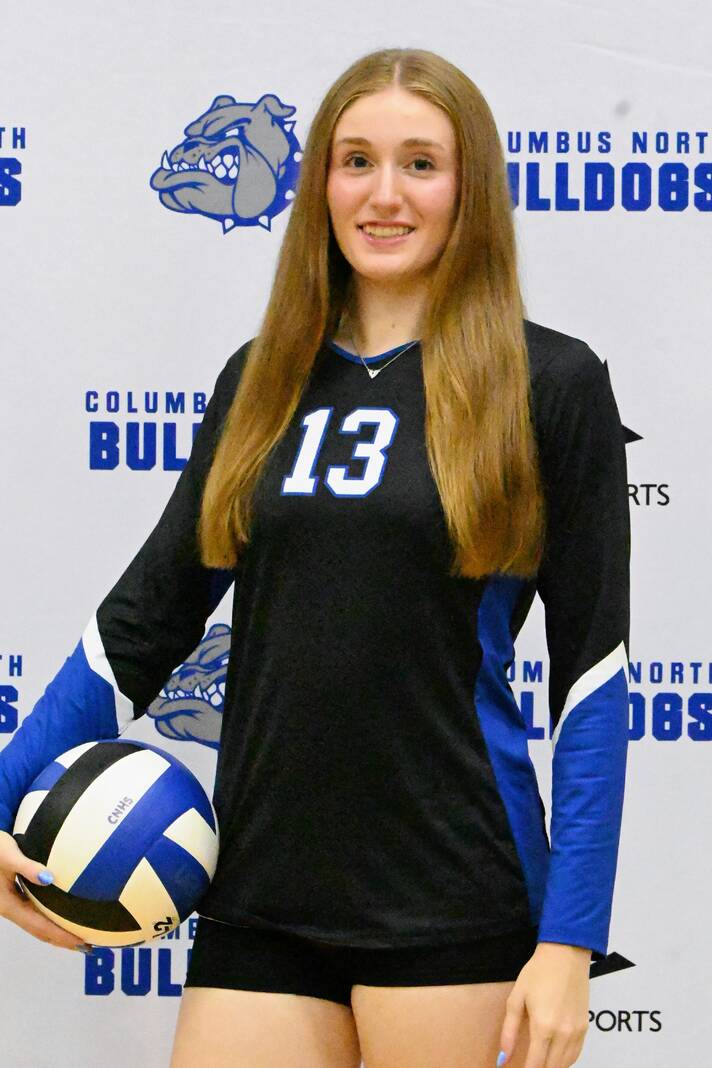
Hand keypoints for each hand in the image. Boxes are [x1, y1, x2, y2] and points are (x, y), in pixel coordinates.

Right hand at [0, 830, 90, 952]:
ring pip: (35, 923)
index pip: (39, 926)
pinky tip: (59, 914)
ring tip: (76, 934)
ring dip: (55, 930)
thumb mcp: (8, 854)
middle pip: (38, 930)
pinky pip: (33, 912)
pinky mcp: (12, 896)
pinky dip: (48, 918)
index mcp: (8, 905)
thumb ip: (27, 867)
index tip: (80, 942)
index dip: (60, 936)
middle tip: (86, 946)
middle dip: (61, 940)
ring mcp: (10, 904)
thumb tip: (48, 878)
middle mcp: (9, 908)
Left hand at [498, 941, 590, 1067]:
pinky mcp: (585, 1027)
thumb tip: (502, 1058)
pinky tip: (554, 1057)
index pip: (535, 1065)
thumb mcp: (517, 998)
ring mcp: (577, 1032)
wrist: (565, 955)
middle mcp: (563, 1034)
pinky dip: (565, 1061)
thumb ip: (509, 1031)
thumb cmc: (537, 973)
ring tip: (539, 1062)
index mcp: (543, 1027)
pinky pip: (575, 1054)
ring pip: (565, 1065)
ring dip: (551, 1066)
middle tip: (527, 1064)